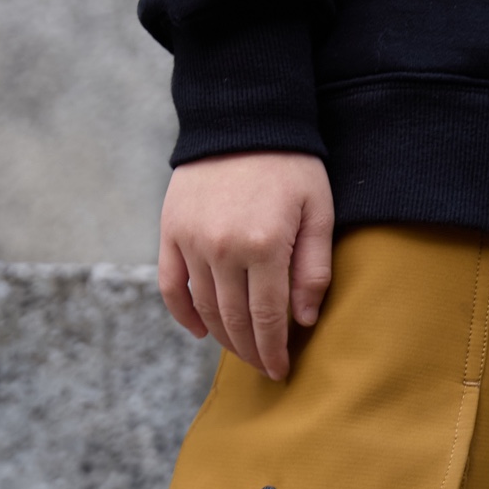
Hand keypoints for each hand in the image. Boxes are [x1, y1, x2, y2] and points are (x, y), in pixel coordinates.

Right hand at [158, 151, 333, 380]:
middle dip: (250, 350)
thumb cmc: (291, 166)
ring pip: (204, 308)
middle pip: (234, 320)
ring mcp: (192, 241)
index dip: (273, 351)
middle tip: (263, 366)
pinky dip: (183, 313)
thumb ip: (313, 268)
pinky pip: (171, 285)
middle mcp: (223, 248)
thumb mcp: (318, 212)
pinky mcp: (170, 231)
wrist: (242, 118)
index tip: (280, 371)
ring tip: (240, 349)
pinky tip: (201, 331)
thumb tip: (302, 321)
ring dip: (222, 337)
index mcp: (264, 245)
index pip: (267, 318)